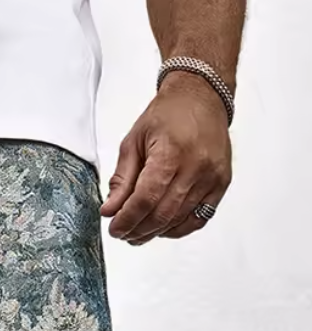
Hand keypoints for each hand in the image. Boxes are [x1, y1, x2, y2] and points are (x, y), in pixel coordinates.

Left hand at [101, 73, 232, 243]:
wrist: (202, 97)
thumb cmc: (168, 115)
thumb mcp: (134, 141)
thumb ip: (121, 179)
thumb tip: (110, 210)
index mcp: (171, 152)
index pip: (146, 199)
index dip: (127, 220)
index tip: (115, 228)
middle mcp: (196, 166)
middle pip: (162, 214)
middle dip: (138, 230)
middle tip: (123, 233)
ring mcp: (212, 177)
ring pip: (179, 221)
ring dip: (155, 232)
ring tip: (138, 232)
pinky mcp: (221, 184)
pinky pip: (198, 219)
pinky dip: (177, 229)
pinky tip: (162, 227)